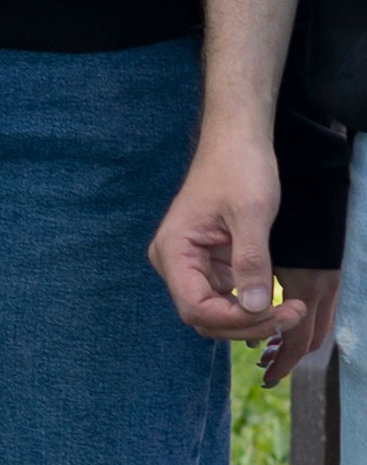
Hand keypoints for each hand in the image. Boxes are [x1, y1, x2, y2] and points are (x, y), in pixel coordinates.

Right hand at [148, 132, 339, 380]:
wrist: (237, 141)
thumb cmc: (239, 168)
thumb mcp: (251, 214)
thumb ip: (251, 262)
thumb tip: (256, 309)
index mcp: (173, 250)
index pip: (197, 308)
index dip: (236, 320)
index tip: (277, 312)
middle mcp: (174, 263)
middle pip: (205, 317)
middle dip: (248, 324)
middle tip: (291, 313)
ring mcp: (191, 265)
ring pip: (216, 313)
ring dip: (252, 319)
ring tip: (290, 310)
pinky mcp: (209, 264)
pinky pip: (225, 298)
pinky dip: (252, 307)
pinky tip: (278, 303)